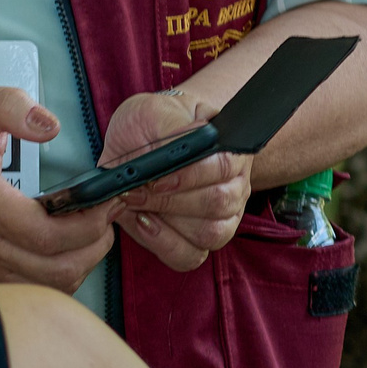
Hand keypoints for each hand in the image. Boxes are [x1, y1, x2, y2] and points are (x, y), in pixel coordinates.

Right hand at [0, 84, 115, 292]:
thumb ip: (12, 106)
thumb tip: (50, 126)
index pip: (49, 234)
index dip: (89, 223)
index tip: (104, 201)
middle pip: (58, 269)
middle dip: (94, 245)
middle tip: (105, 216)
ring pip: (50, 286)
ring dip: (80, 261)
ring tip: (88, 231)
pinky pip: (34, 288)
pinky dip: (58, 272)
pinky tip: (62, 245)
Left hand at [96, 88, 244, 269]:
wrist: (141, 141)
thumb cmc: (152, 125)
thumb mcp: (152, 111)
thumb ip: (166, 126)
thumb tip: (175, 148)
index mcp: (228, 150)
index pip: (223, 166)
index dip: (188, 176)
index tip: (155, 177)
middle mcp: (232, 186)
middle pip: (218, 204)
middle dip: (169, 200)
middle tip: (133, 191)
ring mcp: (220, 216)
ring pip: (209, 234)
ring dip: (166, 222)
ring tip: (135, 204)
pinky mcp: (198, 240)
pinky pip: (190, 256)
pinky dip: (164, 244)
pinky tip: (144, 223)